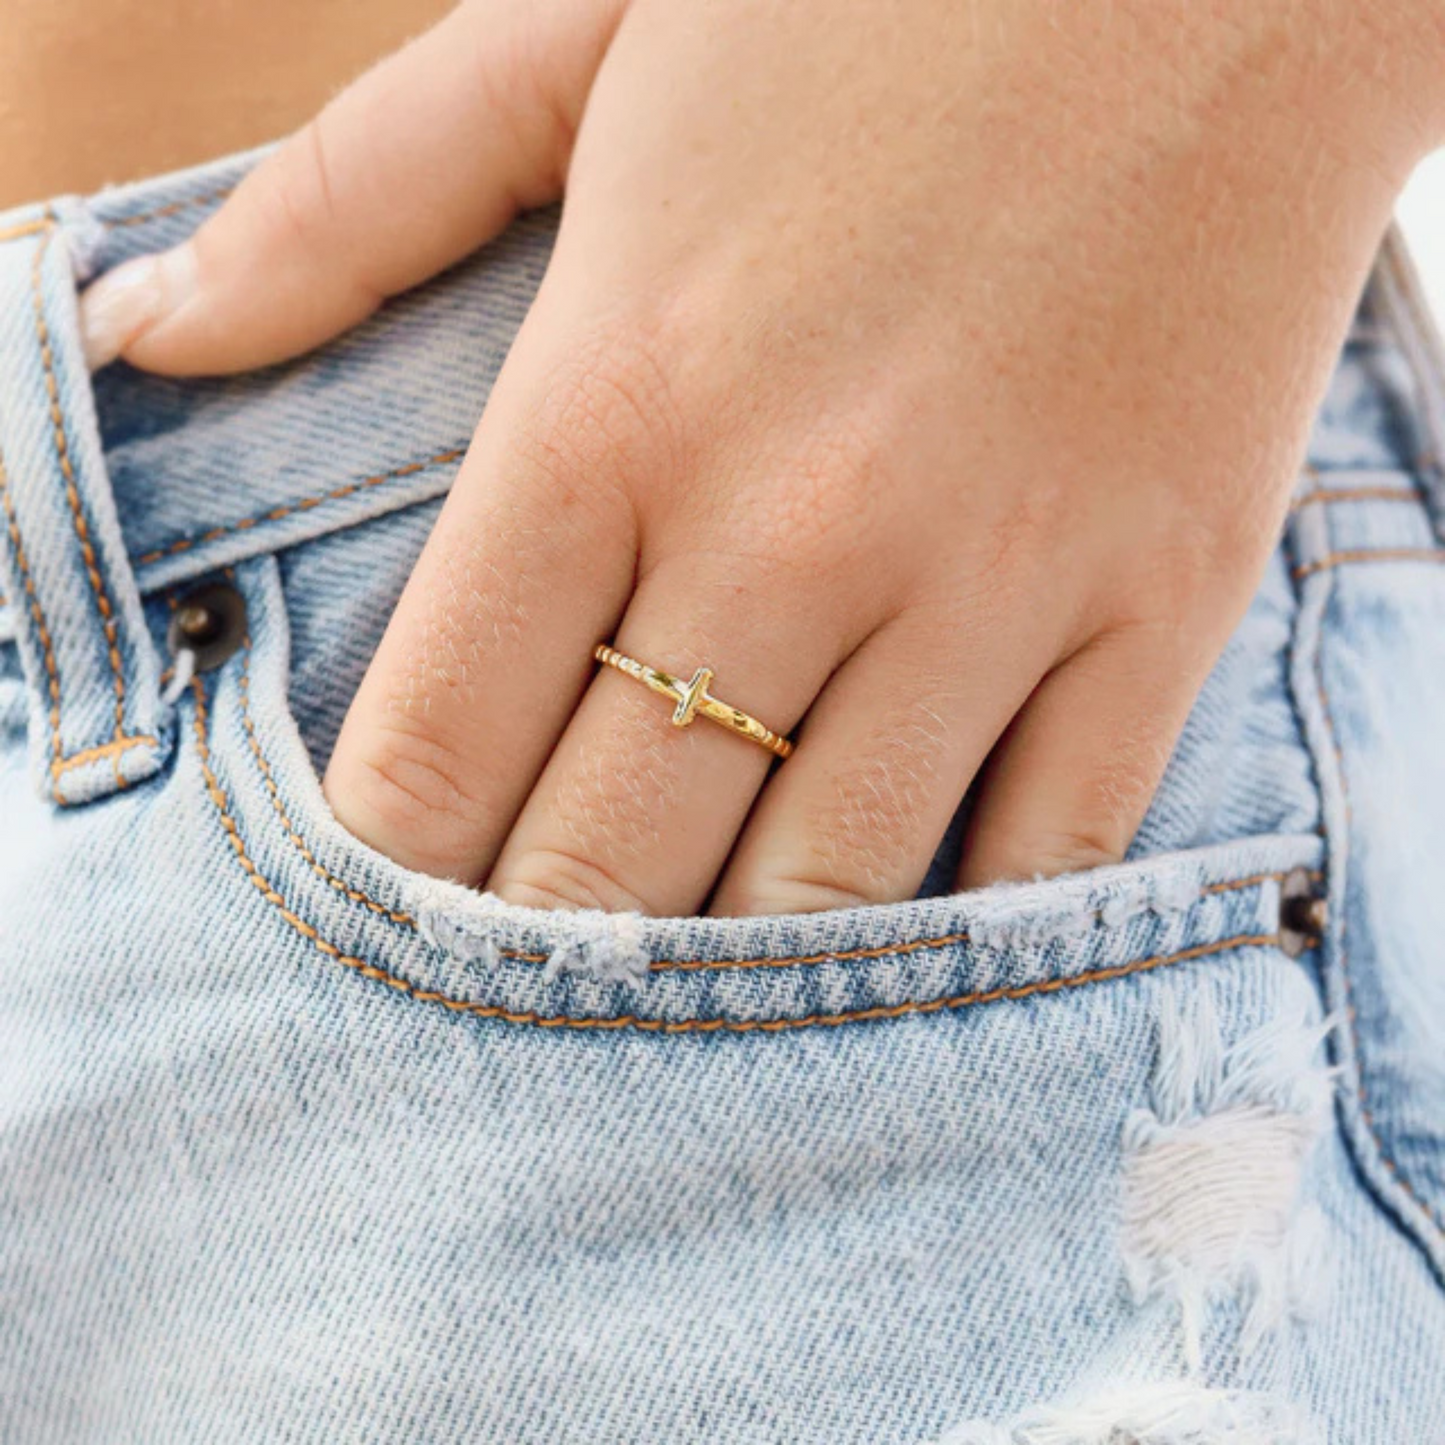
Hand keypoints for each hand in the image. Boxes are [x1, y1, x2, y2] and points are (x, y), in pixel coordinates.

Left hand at [79, 0, 1437, 914]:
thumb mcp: (574, 44)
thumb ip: (345, 204)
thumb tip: (143, 329)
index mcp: (613, 401)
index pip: (440, 736)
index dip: (387, 877)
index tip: (375, 947)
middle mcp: (788, 526)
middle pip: (610, 859)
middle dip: (537, 970)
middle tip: (504, 1043)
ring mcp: (988, 581)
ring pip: (820, 895)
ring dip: (730, 992)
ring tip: (677, 1045)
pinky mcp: (1153, 608)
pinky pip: (1043, 853)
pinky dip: (959, 941)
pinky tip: (894, 972)